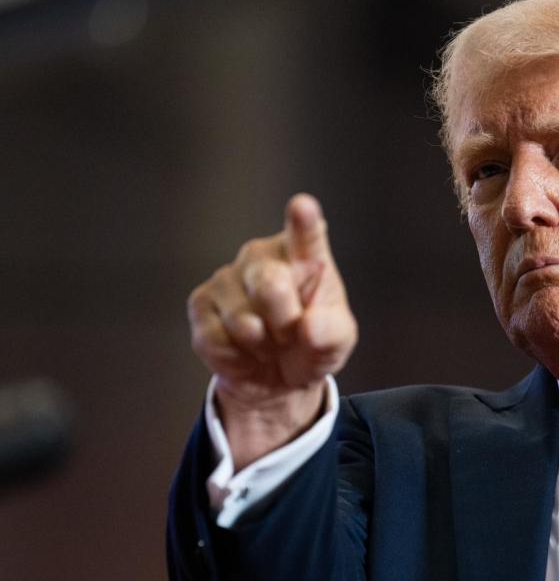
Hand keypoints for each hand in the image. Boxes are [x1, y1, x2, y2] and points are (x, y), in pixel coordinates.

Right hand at [187, 194, 357, 467]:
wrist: (278, 374)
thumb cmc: (312, 344)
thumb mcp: (336, 342)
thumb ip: (331, 332)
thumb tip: (310, 326)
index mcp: (305, 255)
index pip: (305, 235)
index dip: (302, 221)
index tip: (302, 205)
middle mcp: (262, 256)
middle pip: (270, 285)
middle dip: (285, 324)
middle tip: (292, 334)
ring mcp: (227, 276)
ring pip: (243, 322)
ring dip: (262, 346)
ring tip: (270, 342)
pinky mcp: (200, 302)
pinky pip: (217, 340)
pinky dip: (237, 358)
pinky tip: (245, 350)